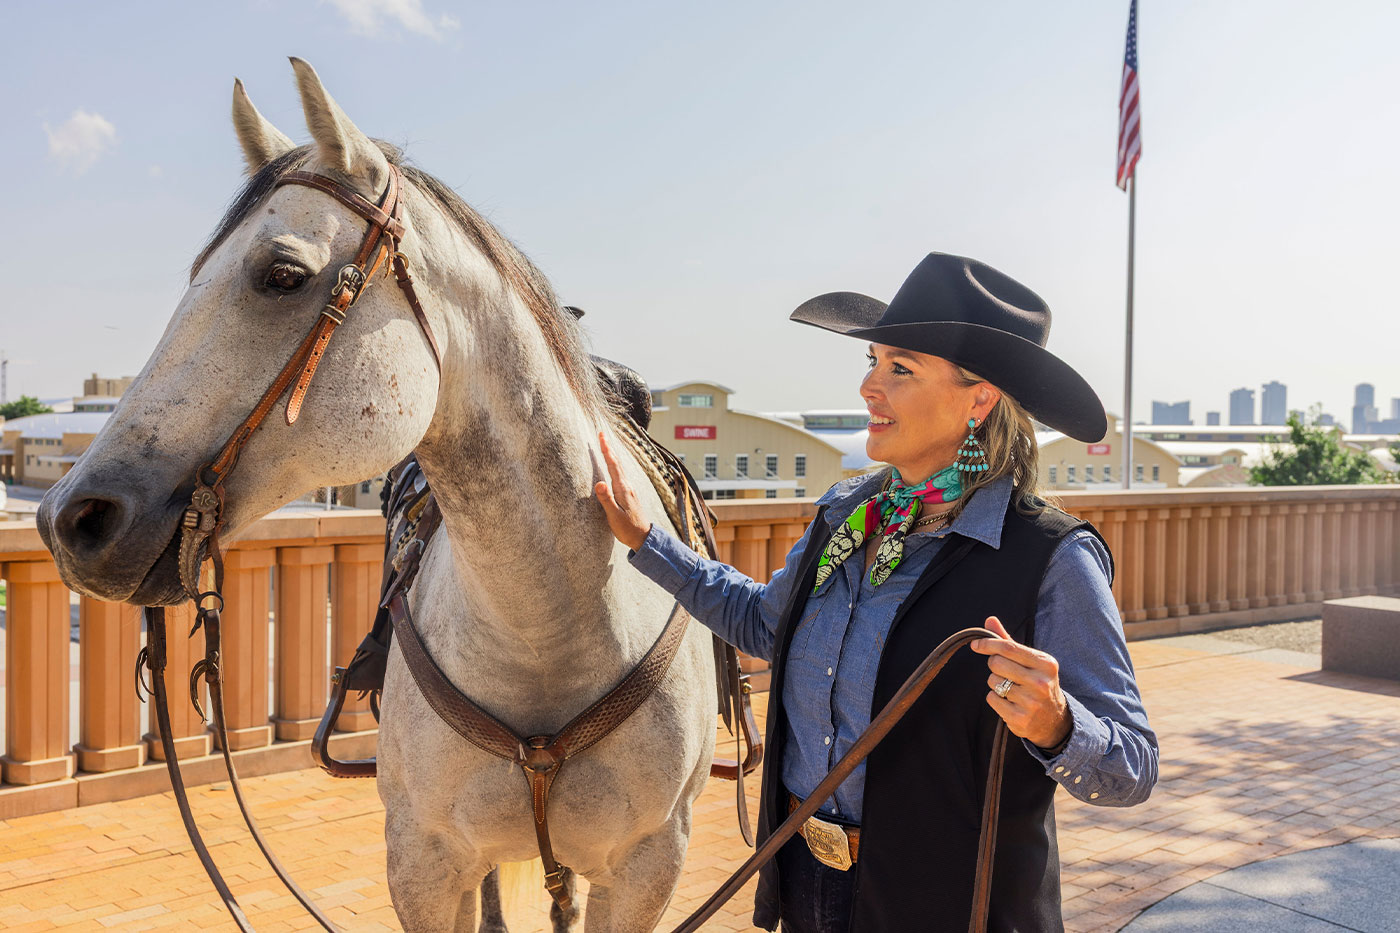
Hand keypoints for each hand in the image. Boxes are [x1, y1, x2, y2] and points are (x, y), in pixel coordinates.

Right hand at [593, 432, 652, 551]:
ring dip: (612, 455)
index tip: (601, 437)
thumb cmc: (627, 528)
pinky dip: (615, 466)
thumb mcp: (614, 516)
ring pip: (619, 468)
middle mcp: (627, 486)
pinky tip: (614, 467)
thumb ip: (606, 499)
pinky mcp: (629, 494)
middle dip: (609, 448)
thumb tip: (599, 482)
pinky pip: (620, 475)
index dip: (607, 450)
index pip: (613, 466)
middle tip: (601, 434)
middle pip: (617, 463)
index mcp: (622, 489)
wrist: (644, 537)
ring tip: (605, 446)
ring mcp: (629, 490)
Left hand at [970, 616, 1071, 749]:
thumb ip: (1009, 641)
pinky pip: (992, 699)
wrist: (1054, 720)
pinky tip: (1010, 702)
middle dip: (994, 666)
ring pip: (993, 682)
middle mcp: (1041, 682)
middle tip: (1004, 672)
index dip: (988, 644)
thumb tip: (990, 620)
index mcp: (1045, 663)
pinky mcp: (1021, 718)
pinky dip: (995, 699)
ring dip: (996, 684)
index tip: (975, 645)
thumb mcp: (1031, 661)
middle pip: (996, 664)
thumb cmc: (1037, 683)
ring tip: (1011, 689)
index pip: (1008, 647)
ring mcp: (1032, 702)